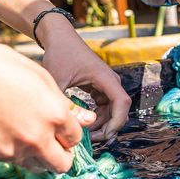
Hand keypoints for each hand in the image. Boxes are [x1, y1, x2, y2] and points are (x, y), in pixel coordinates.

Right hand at [0, 40, 96, 172]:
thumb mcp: (38, 76)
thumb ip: (63, 103)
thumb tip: (87, 119)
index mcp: (54, 114)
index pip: (75, 138)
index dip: (70, 133)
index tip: (62, 129)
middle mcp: (37, 137)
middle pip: (62, 164)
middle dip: (61, 156)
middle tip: (53, 143)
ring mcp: (12, 149)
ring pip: (36, 165)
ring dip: (36, 155)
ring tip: (23, 133)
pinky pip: (10, 159)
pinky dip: (11, 150)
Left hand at [38, 15, 131, 141]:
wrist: (59, 37)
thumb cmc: (58, 54)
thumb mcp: (57, 80)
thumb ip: (64, 103)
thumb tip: (73, 128)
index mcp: (105, 77)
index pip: (122, 102)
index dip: (117, 122)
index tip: (104, 136)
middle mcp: (110, 81)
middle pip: (119, 110)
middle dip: (108, 127)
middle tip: (89, 140)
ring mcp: (106, 84)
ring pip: (112, 111)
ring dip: (102, 124)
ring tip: (83, 133)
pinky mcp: (100, 87)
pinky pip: (104, 107)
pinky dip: (97, 117)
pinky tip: (82, 123)